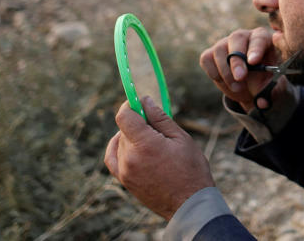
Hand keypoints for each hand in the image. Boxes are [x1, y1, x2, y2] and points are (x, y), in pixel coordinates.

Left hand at [104, 96, 213, 219]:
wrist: (189, 202)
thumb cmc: (191, 169)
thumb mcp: (181, 138)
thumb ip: (160, 118)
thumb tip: (146, 101)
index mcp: (145, 145)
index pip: (124, 116)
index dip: (130, 104)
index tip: (139, 101)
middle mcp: (130, 158)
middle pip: (124, 129)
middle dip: (137, 121)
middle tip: (154, 121)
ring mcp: (124, 171)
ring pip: (120, 142)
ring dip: (131, 135)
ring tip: (150, 138)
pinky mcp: (124, 181)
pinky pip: (112, 158)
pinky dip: (116, 147)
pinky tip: (127, 144)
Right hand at [200, 27, 287, 111]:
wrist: (251, 85)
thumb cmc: (264, 80)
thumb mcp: (272, 86)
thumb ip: (270, 92)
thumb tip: (263, 103)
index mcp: (263, 39)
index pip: (259, 38)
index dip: (256, 48)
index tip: (253, 62)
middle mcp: (244, 36)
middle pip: (237, 38)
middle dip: (237, 60)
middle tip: (241, 78)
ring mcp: (226, 42)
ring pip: (220, 50)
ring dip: (226, 72)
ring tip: (237, 88)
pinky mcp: (211, 53)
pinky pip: (206, 58)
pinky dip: (213, 72)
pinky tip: (224, 81)